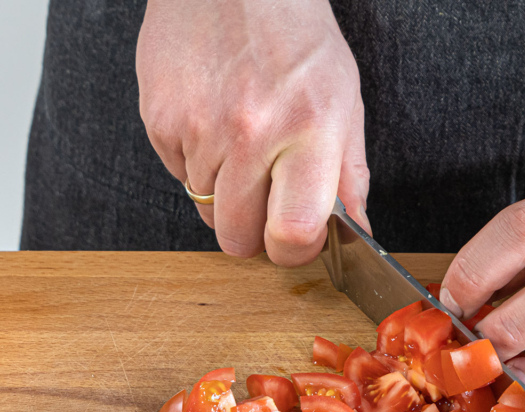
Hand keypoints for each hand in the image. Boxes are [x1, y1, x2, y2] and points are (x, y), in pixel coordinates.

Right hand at [136, 0, 368, 265]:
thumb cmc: (297, 38)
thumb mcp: (344, 102)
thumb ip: (350, 174)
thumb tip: (356, 229)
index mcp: (308, 130)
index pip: (293, 233)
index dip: (294, 251)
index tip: (296, 241)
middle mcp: (250, 133)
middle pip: (238, 237)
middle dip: (255, 233)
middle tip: (269, 201)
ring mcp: (199, 128)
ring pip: (205, 210)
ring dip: (226, 194)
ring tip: (245, 145)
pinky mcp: (160, 120)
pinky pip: (178, 176)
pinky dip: (198, 165)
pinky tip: (217, 125)